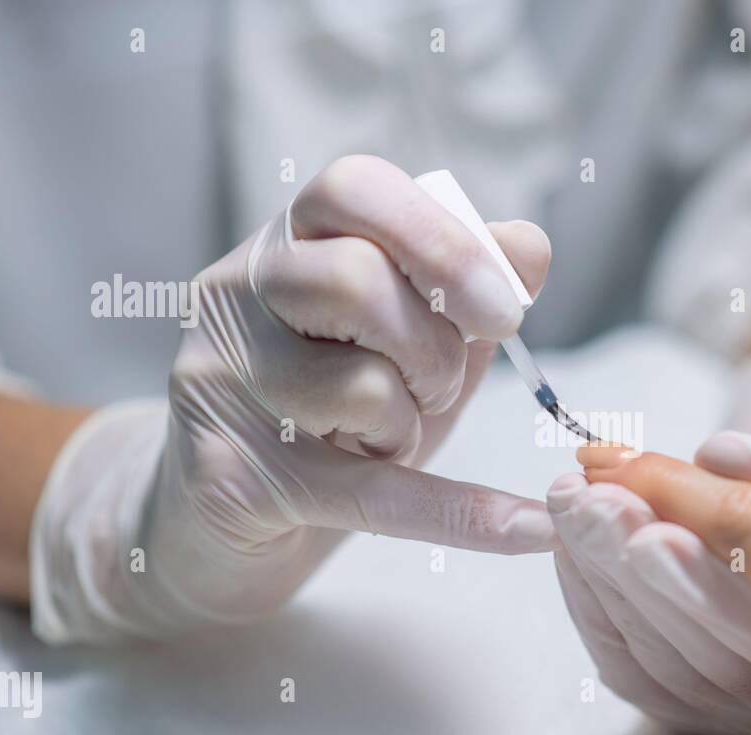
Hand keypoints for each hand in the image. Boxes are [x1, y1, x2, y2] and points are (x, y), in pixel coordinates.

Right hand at [32, 155, 554, 642]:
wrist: (225, 518)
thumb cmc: (325, 412)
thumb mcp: (404, 339)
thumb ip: (461, 292)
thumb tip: (528, 249)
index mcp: (286, 241)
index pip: (354, 188)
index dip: (443, 242)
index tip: (502, 312)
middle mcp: (237, 293)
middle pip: (358, 281)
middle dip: (436, 348)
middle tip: (436, 389)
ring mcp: (221, 382)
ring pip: (361, 386)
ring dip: (410, 426)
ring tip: (386, 441)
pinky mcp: (230, 475)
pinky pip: (370, 492)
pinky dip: (461, 514)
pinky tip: (528, 530)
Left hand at [547, 467, 750, 734]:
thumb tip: (723, 453)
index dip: (710, 570)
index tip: (655, 519)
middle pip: (713, 650)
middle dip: (640, 570)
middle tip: (593, 505)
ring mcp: (736, 722)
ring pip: (659, 659)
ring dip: (602, 574)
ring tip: (570, 502)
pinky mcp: (679, 715)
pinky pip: (624, 663)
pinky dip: (587, 599)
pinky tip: (566, 541)